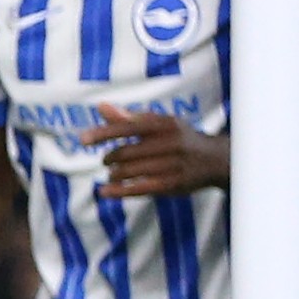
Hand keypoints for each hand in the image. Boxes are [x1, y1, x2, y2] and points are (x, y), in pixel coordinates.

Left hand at [79, 106, 230, 199]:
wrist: (214, 160)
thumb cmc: (180, 137)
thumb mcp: (159, 123)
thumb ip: (129, 118)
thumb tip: (101, 107)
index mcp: (163, 124)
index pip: (127, 127)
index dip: (103, 133)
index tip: (83, 139)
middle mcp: (169, 142)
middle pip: (127, 152)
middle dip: (110, 157)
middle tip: (105, 160)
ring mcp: (172, 165)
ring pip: (131, 171)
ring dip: (114, 174)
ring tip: (111, 174)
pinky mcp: (172, 185)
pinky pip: (140, 189)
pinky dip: (119, 191)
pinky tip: (105, 192)